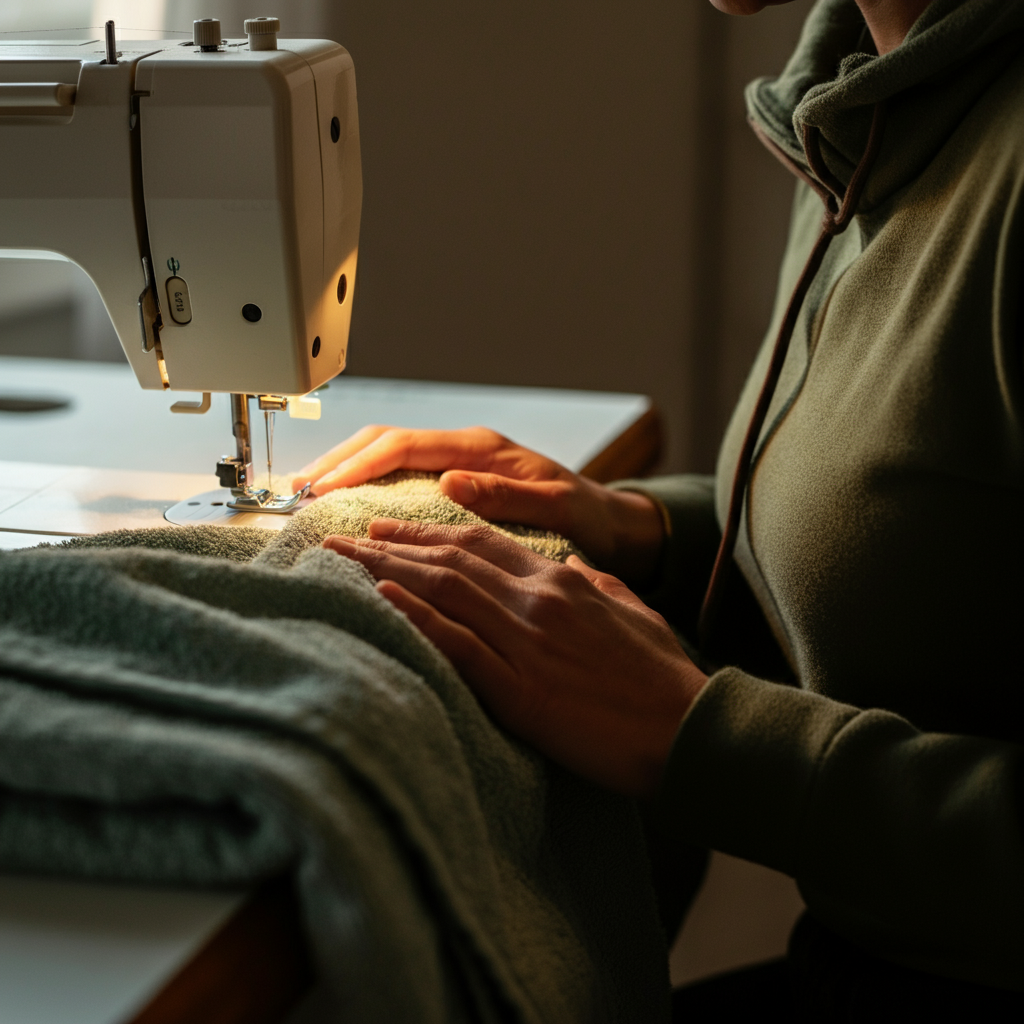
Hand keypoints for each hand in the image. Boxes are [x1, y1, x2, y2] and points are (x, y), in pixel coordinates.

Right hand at [293, 426, 664, 582]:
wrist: (609, 523)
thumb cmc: (589, 518)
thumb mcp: (559, 508)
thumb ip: (509, 496)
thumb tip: (450, 482)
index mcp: (483, 450)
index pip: (405, 446)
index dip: (359, 465)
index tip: (323, 487)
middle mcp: (465, 449)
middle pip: (385, 441)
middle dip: (338, 460)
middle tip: (295, 487)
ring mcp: (459, 462)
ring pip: (388, 453)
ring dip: (346, 468)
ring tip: (307, 492)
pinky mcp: (456, 479)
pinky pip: (399, 473)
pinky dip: (366, 481)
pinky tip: (346, 503)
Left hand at [324, 520, 705, 797]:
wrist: (691, 728)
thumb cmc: (664, 676)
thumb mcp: (634, 611)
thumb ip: (596, 582)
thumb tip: (568, 561)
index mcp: (563, 581)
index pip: (482, 542)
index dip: (429, 532)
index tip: (391, 529)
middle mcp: (539, 600)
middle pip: (450, 559)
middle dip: (392, 544)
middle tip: (348, 537)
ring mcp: (528, 642)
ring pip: (445, 591)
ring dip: (387, 572)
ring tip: (343, 560)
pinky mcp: (521, 691)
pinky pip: (458, 644)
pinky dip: (417, 618)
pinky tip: (382, 600)